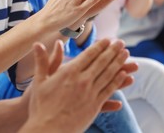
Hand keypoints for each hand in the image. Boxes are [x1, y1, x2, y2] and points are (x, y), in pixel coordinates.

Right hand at [20, 39, 136, 131]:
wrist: (48, 130)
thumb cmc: (40, 106)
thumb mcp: (39, 81)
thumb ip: (42, 61)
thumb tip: (37, 44)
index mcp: (69, 73)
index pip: (88, 55)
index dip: (99, 46)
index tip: (108, 39)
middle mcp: (82, 81)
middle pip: (101, 62)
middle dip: (112, 51)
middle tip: (121, 42)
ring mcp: (90, 93)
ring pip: (108, 74)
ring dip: (119, 63)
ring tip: (126, 54)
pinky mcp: (95, 106)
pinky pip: (109, 90)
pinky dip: (118, 81)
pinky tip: (125, 76)